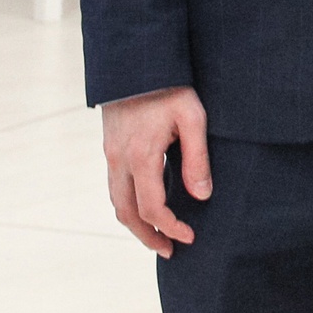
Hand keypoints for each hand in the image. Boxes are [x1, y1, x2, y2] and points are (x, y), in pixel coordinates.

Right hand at [100, 85, 207, 255]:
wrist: (135, 62)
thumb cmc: (170, 87)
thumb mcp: (193, 118)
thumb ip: (197, 158)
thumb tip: (202, 195)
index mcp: (141, 156)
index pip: (152, 208)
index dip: (170, 227)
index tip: (189, 238)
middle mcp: (120, 160)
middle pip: (127, 213)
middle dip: (148, 236)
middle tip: (169, 250)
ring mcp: (111, 155)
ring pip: (116, 201)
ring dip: (135, 223)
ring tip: (157, 235)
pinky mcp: (110, 147)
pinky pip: (115, 186)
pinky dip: (128, 204)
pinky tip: (145, 206)